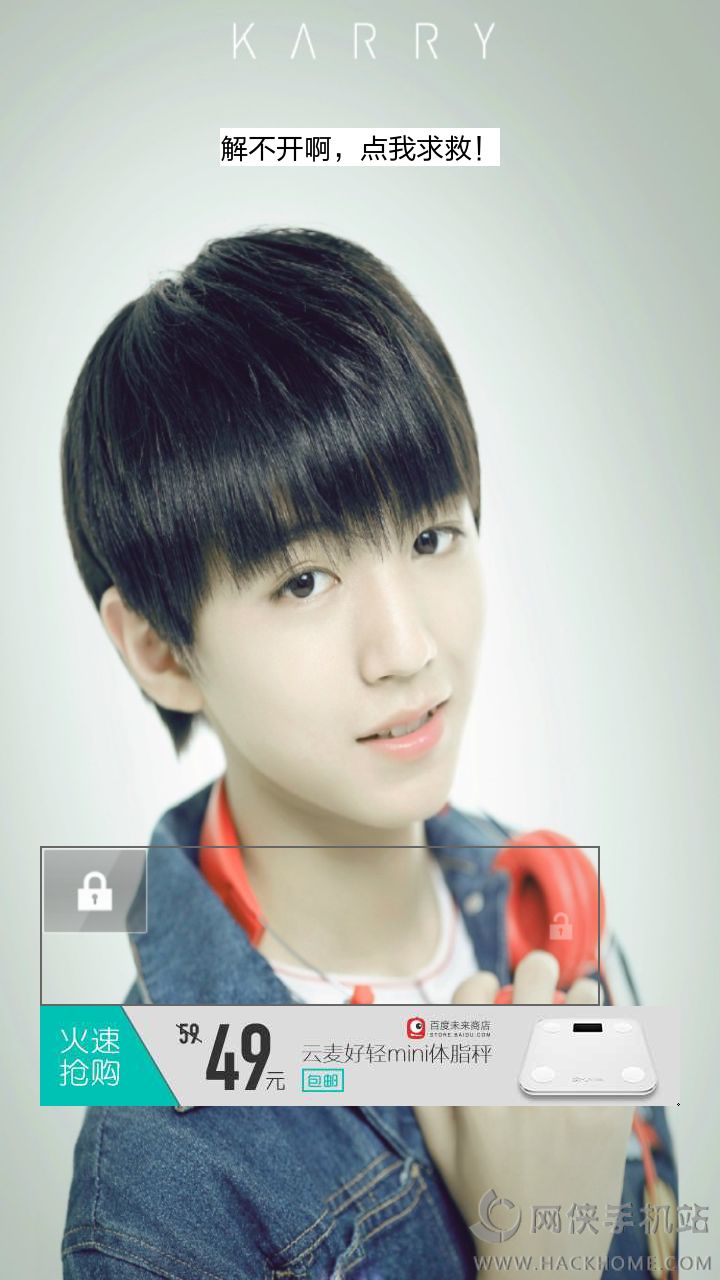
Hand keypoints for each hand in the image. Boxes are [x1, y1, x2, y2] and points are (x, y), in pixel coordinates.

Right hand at [414, 952, 632, 1266]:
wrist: (542, 1255)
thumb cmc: (485, 1192)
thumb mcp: (439, 1140)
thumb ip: (424, 1077)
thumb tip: (415, 1023)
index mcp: (474, 1089)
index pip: (473, 1003)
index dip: (478, 982)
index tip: (487, 985)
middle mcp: (521, 1087)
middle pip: (532, 991)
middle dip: (536, 968)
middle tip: (539, 969)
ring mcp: (570, 1098)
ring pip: (583, 1014)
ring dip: (580, 997)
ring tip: (578, 994)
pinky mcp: (610, 1113)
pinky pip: (618, 1052)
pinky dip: (614, 1034)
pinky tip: (604, 1032)